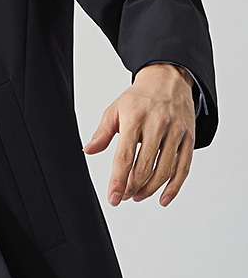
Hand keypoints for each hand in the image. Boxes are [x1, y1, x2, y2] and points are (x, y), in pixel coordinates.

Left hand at [82, 63, 195, 207]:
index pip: (124, 156)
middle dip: (132, 187)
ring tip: (137, 196)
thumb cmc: (139, 98)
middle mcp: (157, 124)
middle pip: (144, 167)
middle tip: (124, 196)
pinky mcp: (189, 138)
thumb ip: (102, 132)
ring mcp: (175, 132)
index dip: (118, 181)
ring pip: (164, 170)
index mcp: (135, 118)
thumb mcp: (116, 109)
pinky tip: (163, 198)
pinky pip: (183, 168)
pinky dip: (174, 187)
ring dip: (150, 189)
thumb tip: (88, 150)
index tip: (113, 197)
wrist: (168, 79)